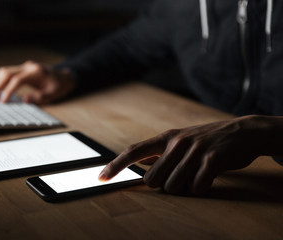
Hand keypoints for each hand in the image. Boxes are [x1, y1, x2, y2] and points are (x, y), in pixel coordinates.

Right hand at [0, 61, 74, 103]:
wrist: (64, 76)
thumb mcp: (53, 94)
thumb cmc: (59, 86)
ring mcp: (25, 66)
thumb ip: (40, 97)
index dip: (9, 90)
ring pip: (5, 71)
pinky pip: (8, 72)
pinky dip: (2, 80)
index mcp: (36, 72)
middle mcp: (28, 67)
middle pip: (7, 72)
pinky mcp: (23, 69)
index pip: (17, 80)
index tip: (3, 101)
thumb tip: (24, 100)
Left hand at [99, 115, 271, 194]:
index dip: (116, 165)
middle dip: (164, 184)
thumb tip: (138, 165)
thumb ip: (160, 152)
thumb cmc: (207, 139)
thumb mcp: (181, 139)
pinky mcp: (212, 159)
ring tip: (196, 174)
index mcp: (166, 137)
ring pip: (173, 186)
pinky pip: (197, 188)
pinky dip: (201, 188)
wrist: (243, 130)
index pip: (133, 151)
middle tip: (181, 175)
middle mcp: (177, 142)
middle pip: (153, 180)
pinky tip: (208, 176)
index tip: (101, 177)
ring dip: (184, 187)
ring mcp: (194, 150)